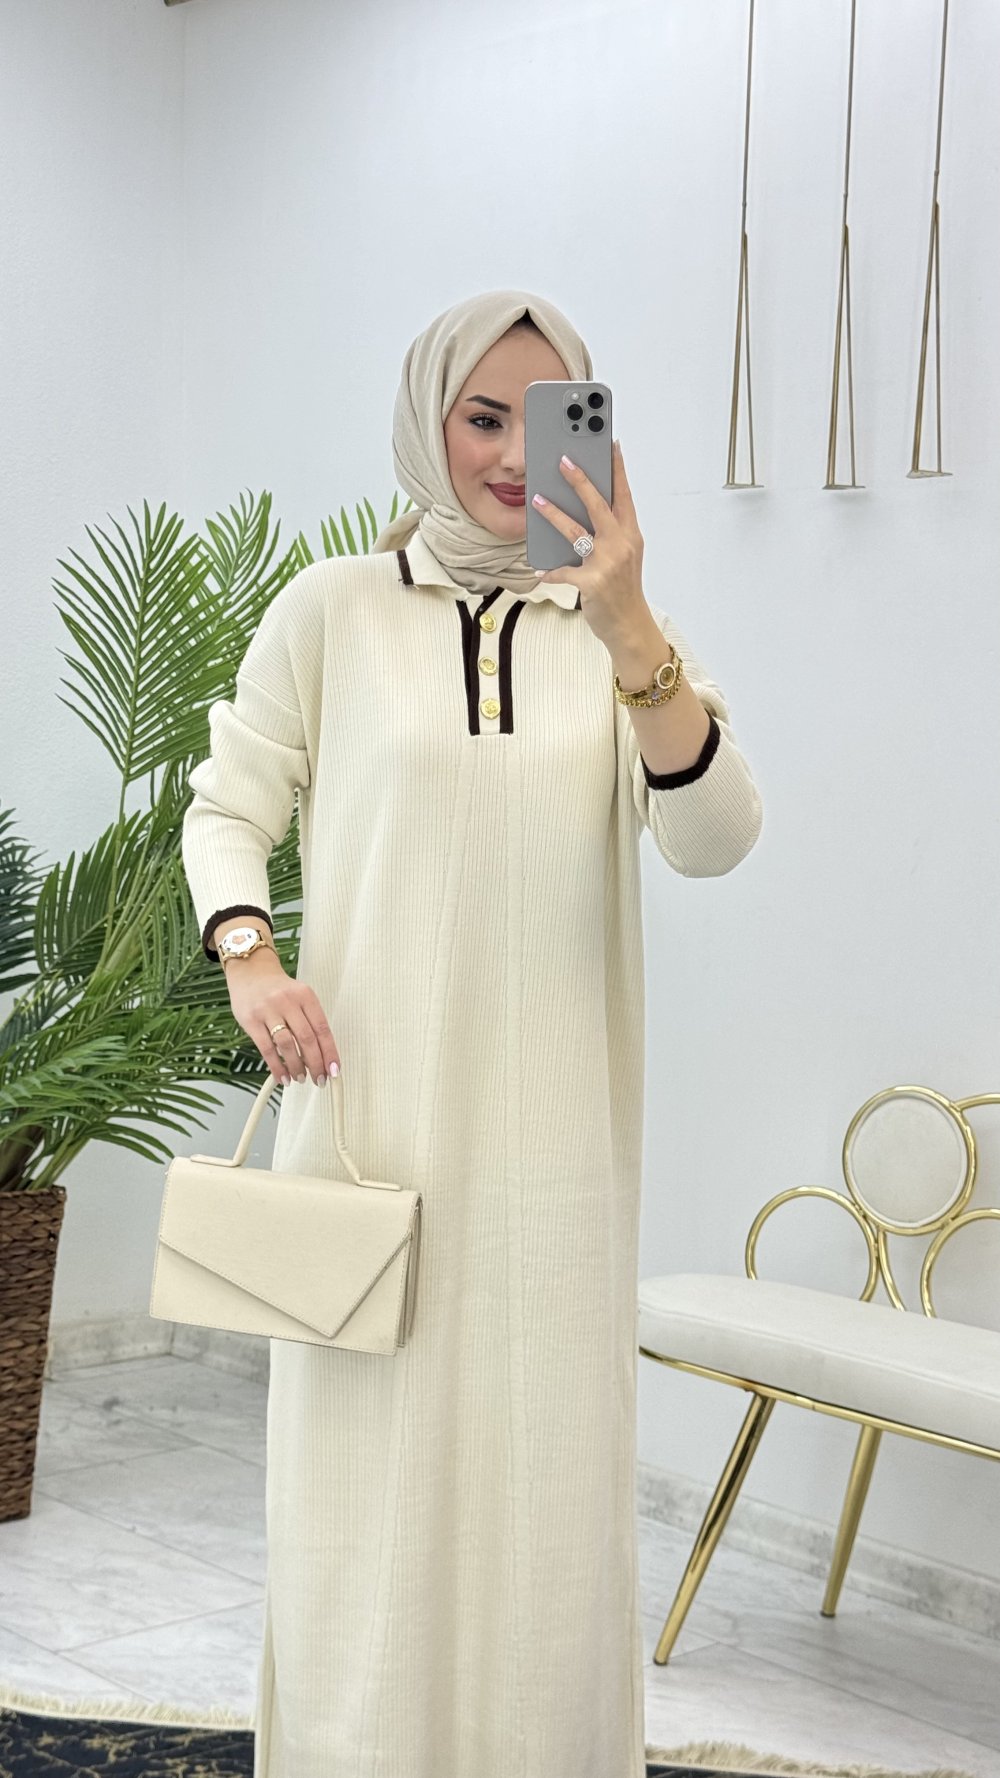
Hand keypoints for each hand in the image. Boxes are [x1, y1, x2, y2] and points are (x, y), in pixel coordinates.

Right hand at [225, 950, 341, 1087]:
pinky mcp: (250, 1020)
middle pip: (307, 1038)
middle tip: (320, 1079)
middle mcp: (288, 1001)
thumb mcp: (300, 997)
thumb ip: (310, 1021)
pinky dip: (276, 1066)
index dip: (330, 1052)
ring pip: (287, 1045)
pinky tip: (283, 1076)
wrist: (250, 972)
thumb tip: (321, 1056)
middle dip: (315, 1064)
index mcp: (305, 996)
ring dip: (296, 1066)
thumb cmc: (278, 990)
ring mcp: (268, 1010)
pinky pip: (266, 1048)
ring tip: (300, 1078)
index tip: (334, 1070)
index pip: (322, 1028)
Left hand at [530, 438, 646, 648]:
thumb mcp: (625, 557)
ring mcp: (607, 563)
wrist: (630, 626)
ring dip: (553, 514)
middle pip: (599, 504)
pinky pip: (563, 571)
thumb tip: (583, 512)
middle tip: (563, 460)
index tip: (611, 444)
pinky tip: (539, 570)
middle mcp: (622, 545)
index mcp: (631, 535)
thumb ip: (611, 534)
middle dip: (580, 480)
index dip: (617, 468)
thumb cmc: (623, 590)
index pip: (624, 495)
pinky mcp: (592, 582)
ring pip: (576, 530)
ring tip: (537, 500)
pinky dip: (550, 571)